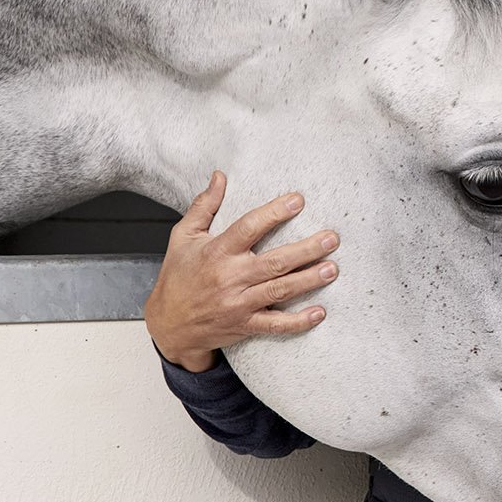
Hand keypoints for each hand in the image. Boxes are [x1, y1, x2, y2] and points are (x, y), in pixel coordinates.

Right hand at [143, 172, 339, 370]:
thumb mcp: (183, 237)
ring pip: (280, 291)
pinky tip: (319, 313)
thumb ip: (204, 206)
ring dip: (308, 280)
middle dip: (306, 250)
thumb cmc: (177, 277)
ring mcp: (238, 304)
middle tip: (331, 239)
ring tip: (332, 269)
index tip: (298, 200)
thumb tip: (220, 176)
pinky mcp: (245, 325)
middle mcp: (230, 278)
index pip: (248, 228)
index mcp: (217, 252)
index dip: (274, 213)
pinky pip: (275, 325)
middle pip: (274, 262)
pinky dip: (298, 322)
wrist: (168, 325)